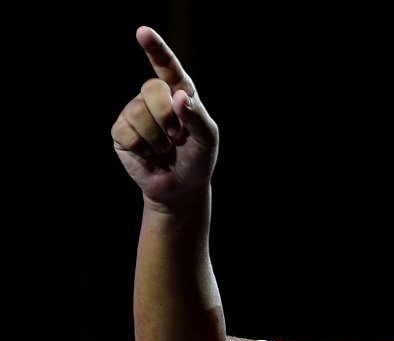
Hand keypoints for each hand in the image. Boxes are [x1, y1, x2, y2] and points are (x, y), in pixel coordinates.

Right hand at [111, 26, 217, 207]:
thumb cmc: (198, 158)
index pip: (167, 67)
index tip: (143, 32)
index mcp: (179, 93)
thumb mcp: (206, 138)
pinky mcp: (121, 132)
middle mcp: (154, 98)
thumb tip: (179, 96)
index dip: (155, 49)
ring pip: (138, 112)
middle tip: (176, 137)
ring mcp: (135, 113)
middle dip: (167, 116)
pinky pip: (125, 131)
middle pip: (151, 89)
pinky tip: (148, 154)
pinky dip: (141, 147)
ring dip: (156, 137)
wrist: (181, 187)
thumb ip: (197, 116)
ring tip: (164, 148)